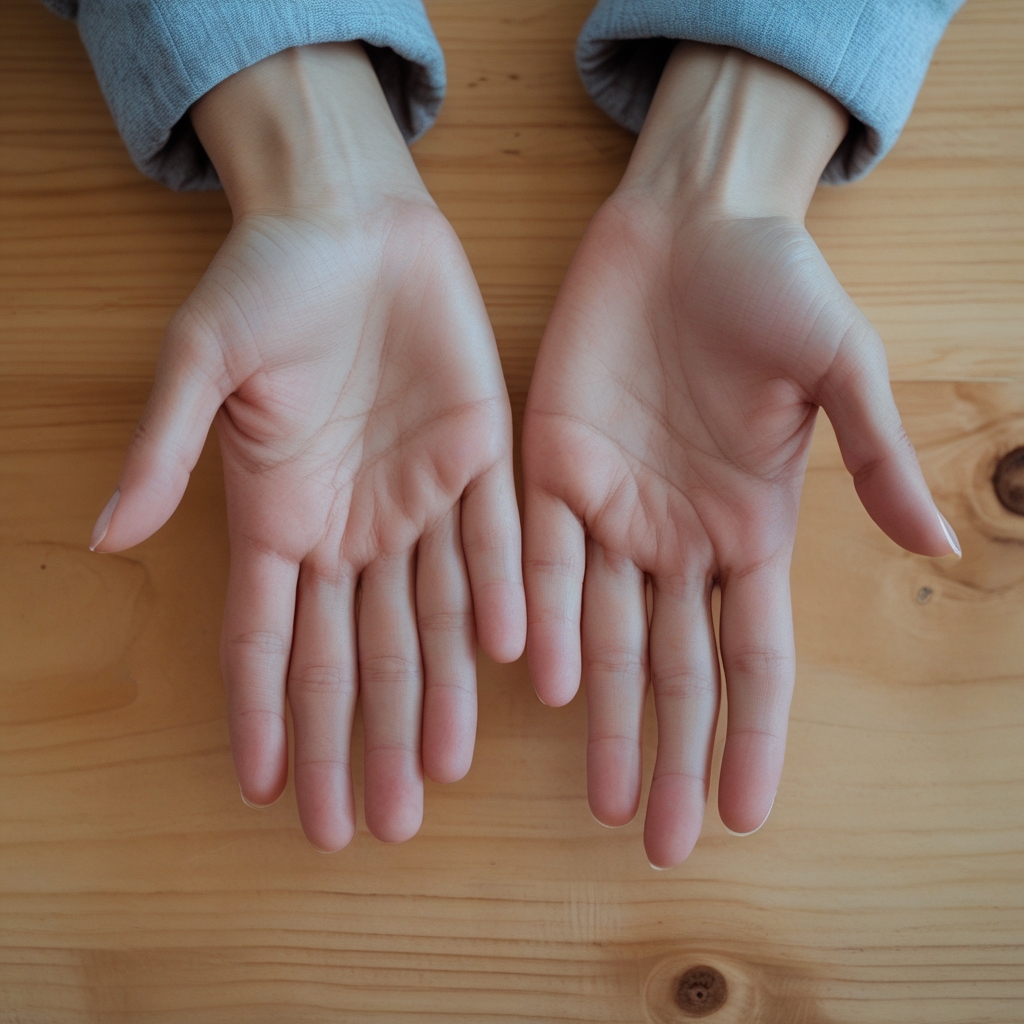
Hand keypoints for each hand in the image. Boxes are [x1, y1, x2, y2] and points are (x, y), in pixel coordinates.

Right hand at [89, 44, 524, 850]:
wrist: (353, 221)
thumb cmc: (267, 283)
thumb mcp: (201, 360)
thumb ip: (164, 449)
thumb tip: (105, 536)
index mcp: (276, 516)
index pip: (266, 640)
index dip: (268, 715)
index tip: (276, 792)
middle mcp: (350, 525)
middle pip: (355, 655)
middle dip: (361, 740)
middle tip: (373, 828)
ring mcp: (419, 499)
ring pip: (431, 619)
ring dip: (435, 698)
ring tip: (440, 779)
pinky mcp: (481, 459)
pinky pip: (496, 542)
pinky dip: (502, 598)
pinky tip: (506, 662)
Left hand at [522, 43, 958, 867]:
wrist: (690, 220)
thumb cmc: (774, 286)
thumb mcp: (840, 366)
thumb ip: (873, 457)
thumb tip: (937, 540)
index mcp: (750, 528)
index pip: (755, 658)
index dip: (750, 738)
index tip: (744, 816)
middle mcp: (677, 536)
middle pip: (676, 670)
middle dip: (672, 756)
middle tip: (661, 843)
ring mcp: (611, 506)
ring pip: (603, 632)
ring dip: (605, 715)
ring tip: (605, 797)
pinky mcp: (549, 463)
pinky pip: (541, 555)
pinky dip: (542, 616)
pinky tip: (546, 681)